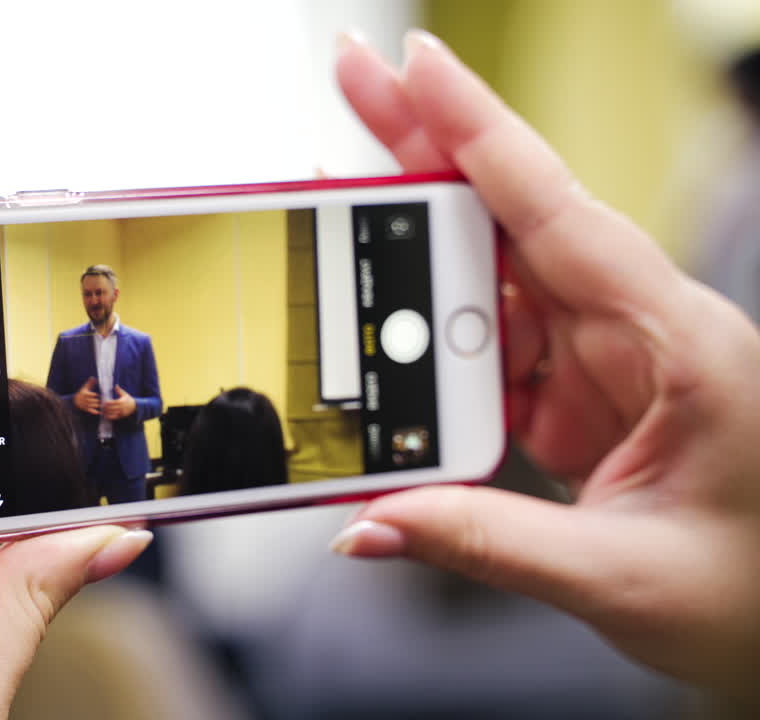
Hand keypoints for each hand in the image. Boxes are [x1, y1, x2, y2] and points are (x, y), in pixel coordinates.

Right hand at [74, 376, 100, 414]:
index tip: (97, 394)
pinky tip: (99, 412)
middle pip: (90, 401)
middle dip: (95, 401)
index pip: (88, 394)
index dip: (92, 395)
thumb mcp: (85, 387)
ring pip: (90, 406)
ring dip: (96, 405)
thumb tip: (93, 377)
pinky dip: (94, 412)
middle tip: (101, 400)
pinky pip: (90, 411)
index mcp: (83, 394)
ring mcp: (84, 405)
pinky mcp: (85, 409)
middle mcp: (83, 400)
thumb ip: (89, 383)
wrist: (75, 401)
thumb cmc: (82, 393)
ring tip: (101, 405)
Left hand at [102, 385, 136, 420]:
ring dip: (107, 413)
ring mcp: (121, 412)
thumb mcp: (125, 394)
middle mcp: (121, 407)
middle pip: (112, 408)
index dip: (108, 403)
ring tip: (102, 412)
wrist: (135, 406)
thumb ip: (119, 390)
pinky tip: (105, 417)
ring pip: (113, 413)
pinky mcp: (121, 416)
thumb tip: (116, 385)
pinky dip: (110, 417)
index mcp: (121, 401)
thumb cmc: (128, 399)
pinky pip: (115, 417)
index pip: (113, 402)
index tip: (104, 402)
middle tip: (101, 407)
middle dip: (106, 408)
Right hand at [329, 31, 759, 699]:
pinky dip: (432, 336)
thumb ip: (485, 544)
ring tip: (339, 210)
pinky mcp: (575, 396)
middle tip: (353, 86)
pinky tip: (385, 328)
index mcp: (678, 347)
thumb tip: (371, 521)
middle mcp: (639, 332)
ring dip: (416, 245)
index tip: (415, 63)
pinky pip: (491, 345)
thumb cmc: (754, 598)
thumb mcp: (621, 577)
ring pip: (495, 274)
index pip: (563, 216)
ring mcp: (605, 361)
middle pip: (514, 217)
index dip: (481, 132)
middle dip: (427, 149)